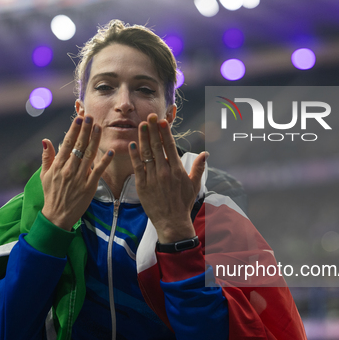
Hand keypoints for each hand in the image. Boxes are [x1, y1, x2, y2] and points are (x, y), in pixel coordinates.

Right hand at [40, 115, 113, 230]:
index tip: (79, 118)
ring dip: (95, 141)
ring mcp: (79, 178)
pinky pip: (98, 172)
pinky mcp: (89, 187)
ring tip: (100, 127)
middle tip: (92, 117)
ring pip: (89, 156)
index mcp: (58, 166)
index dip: (74, 130)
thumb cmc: (51, 194)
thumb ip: (46, 157)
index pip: (67, 144)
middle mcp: (68, 170)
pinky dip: (105, 161)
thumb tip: (45, 140)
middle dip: (86, 131)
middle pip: (79, 147)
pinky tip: (111, 151)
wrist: (57, 216)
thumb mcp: (44, 175)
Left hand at [129, 114, 207, 243]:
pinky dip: (134, 155)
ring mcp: (152, 178)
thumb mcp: (194, 185)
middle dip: (153, 130)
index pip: (170, 146)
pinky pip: (137, 167)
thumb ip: (199, 167)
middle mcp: (164, 172)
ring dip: (143, 138)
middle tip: (149, 117)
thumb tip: (206, 154)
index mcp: (177, 170)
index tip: (162, 121)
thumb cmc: (183, 203)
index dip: (165, 132)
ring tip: (141, 125)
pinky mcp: (142, 186)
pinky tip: (132, 144)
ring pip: (146, 154)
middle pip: (157, 146)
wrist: (172, 222)